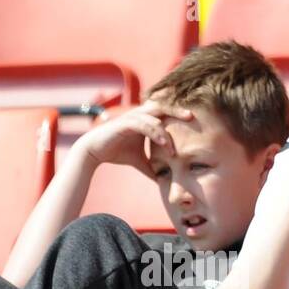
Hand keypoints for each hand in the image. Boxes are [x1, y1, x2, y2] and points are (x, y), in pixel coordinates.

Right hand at [71, 100, 194, 175]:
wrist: (94, 152)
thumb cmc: (116, 153)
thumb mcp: (139, 161)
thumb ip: (152, 166)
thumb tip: (163, 181)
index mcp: (145, 120)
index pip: (165, 112)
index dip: (178, 114)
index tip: (194, 121)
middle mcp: (139, 115)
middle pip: (163, 107)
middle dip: (177, 110)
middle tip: (192, 116)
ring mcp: (132, 117)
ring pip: (155, 116)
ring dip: (167, 131)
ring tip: (175, 146)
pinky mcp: (125, 123)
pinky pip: (144, 124)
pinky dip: (155, 132)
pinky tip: (163, 143)